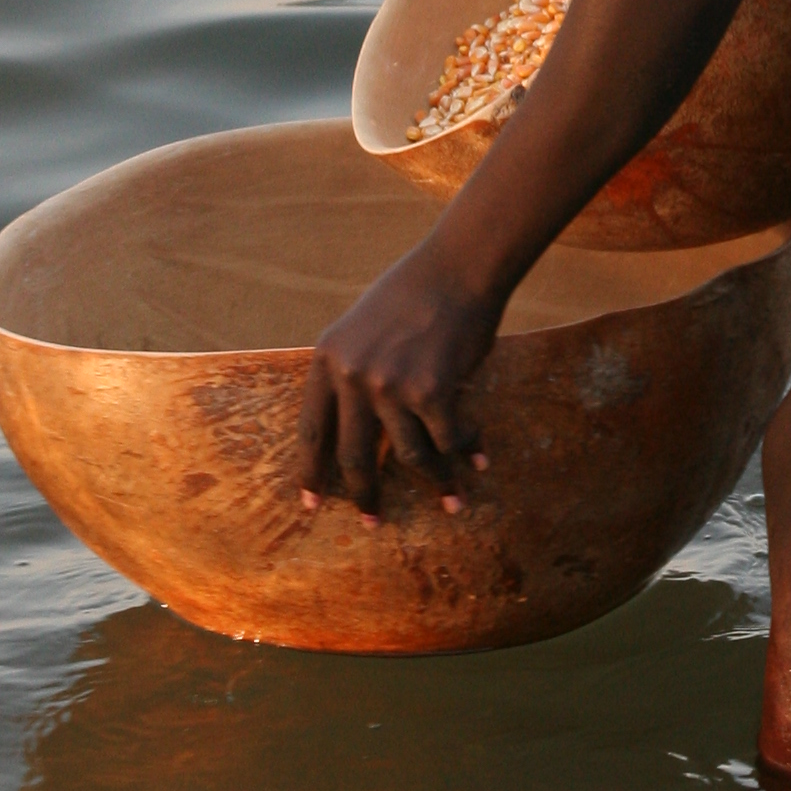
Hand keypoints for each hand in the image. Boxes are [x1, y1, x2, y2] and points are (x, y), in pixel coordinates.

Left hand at [299, 241, 501, 520]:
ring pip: (409, 457)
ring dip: (435, 483)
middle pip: (354, 455)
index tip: (311, 502)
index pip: (312, 429)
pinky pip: (448, 439)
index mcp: (327, 359)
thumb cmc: (414, 294)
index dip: (312, 470)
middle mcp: (352, 376)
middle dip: (364, 496)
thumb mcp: (361, 328)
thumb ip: (351, 371)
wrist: (457, 268)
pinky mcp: (432, 391)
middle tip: (372, 523)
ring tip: (452, 502)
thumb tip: (360, 429)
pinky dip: (467, 452)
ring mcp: (390, 386)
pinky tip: (479, 462)